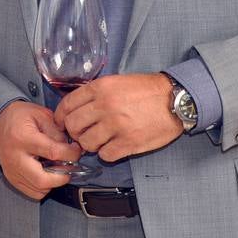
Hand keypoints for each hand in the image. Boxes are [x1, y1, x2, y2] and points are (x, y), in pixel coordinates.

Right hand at [0, 101, 81, 199]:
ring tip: (57, 168)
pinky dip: (44, 187)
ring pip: (39, 189)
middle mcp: (15, 157)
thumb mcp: (41, 115)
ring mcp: (12, 170)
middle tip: (69, 167)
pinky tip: (46, 174)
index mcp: (23, 138)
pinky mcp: (11, 178)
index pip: (53, 153)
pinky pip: (32, 192)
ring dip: (54, 182)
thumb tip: (71, 148)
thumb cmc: (20, 117)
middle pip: (43, 180)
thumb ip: (57, 132)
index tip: (76, 150)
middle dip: (62, 177)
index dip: (71, 154)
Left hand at [56, 73, 181, 162]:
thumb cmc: (147, 91)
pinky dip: (107, 153)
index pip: (67, 105)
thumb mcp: (117, 82)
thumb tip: (74, 108)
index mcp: (100, 88)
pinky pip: (105, 155)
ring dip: (91, 144)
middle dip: (75, 132)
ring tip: (101, 140)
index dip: (61, 116)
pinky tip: (114, 146)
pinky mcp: (128, 142)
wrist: (176, 100)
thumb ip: (95, 93)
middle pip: (73, 126)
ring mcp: (116, 125)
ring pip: (86, 143)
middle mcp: (105, 106)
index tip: (62, 123)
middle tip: (84, 133)